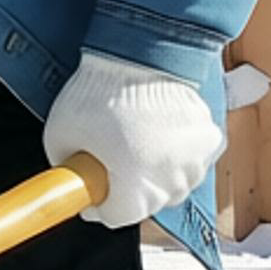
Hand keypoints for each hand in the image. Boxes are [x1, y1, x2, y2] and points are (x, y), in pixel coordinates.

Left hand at [43, 50, 221, 227]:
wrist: (140, 53)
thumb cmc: (99, 93)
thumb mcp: (59, 137)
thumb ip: (67, 169)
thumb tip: (74, 180)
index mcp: (137, 190)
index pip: (115, 216)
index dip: (96, 201)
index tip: (89, 188)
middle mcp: (173, 183)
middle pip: (147, 202)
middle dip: (126, 186)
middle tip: (109, 158)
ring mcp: (197, 162)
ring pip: (172, 183)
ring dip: (154, 171)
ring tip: (133, 142)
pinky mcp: (212, 139)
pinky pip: (192, 160)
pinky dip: (175, 152)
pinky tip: (156, 133)